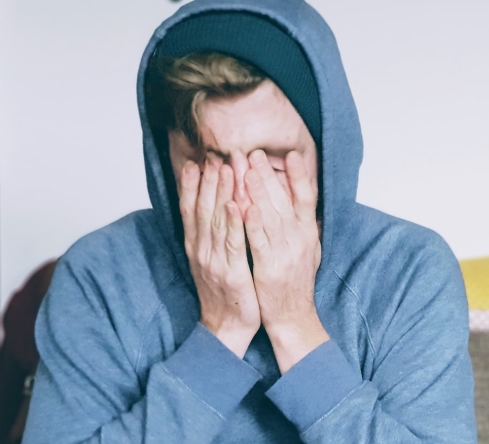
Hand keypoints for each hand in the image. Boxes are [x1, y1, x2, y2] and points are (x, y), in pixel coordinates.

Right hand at [179, 161, 259, 357]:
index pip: (191, 209)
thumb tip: (211, 208)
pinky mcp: (232, 272)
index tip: (196, 161)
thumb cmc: (224, 292)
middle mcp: (201, 250)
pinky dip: (233, 223)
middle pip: (202, 209)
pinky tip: (235, 204)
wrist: (226, 327)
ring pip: (216, 220)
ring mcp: (214, 261)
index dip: (192, 185)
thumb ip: (210, 235)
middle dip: (208, 180)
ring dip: (220, 192)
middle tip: (214, 154)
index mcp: (196, 246)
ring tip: (225, 168)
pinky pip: (233, 243)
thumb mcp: (211, 260)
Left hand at [243, 150, 327, 372]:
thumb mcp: (309, 250)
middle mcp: (300, 240)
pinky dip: (251, 223)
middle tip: (254, 153)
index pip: (307, 198)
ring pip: (270, 216)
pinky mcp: (269, 267)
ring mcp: (286, 253)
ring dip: (258, 192)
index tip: (291, 154)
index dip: (300, 175)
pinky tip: (242, 206)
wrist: (293, 317)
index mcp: (308, 233)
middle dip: (268, 175)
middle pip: (284, 201)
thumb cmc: (296, 283)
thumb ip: (304, 226)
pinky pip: (259, 241)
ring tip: (245, 169)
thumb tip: (304, 201)